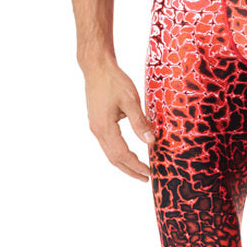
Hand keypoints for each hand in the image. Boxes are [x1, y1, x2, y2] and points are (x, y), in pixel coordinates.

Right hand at [83, 61, 154, 180]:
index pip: (121, 154)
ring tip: (138, 170)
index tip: (149, 172)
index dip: (135, 166)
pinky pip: (108, 144)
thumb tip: (151, 141)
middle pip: (113, 158)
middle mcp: (97, 130)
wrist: (96, 67)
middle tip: (145, 178)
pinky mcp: (97, 122)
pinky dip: (118, 153)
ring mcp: (96, 127)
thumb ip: (140, 122)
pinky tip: (128, 153)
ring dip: (124, 163)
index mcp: (105, 127)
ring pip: (109, 152)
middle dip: (130, 170)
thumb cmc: (113, 80)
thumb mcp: (130, 100)